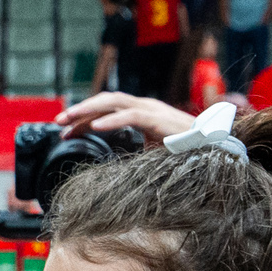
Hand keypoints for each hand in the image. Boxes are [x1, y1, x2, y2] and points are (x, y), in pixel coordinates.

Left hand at [49, 90, 203, 142]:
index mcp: (140, 112)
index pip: (106, 110)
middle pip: (105, 102)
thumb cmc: (184, 152)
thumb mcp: (151, 152)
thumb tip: (114, 169)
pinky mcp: (159, 120)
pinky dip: (111, 121)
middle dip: (79, 111)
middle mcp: (144, 106)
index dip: (84, 119)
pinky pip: (131, 116)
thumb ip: (133, 152)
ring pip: (113, 102)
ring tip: (69, 121)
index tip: (65, 132)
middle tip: (58, 122)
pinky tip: (95, 127)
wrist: (213, 148)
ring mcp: (151, 110)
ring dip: (88, 111)